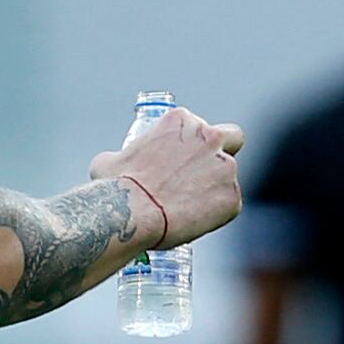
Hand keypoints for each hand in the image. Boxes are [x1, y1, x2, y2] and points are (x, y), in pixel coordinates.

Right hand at [90, 108, 244, 244]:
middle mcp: (209, 138)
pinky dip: (216, 215)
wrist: (131, 213)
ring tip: (189, 209)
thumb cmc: (116, 186)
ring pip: (229, 178)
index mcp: (182, 121)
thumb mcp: (110, 160)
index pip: (200, 127)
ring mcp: (225, 167)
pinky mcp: (232, 198)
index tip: (182, 163)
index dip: (193, 145)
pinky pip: (229, 206)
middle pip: (233, 138)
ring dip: (215, 190)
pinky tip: (194, 222)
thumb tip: (117, 165)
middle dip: (224, 153)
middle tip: (207, 176)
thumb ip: (125, 156)